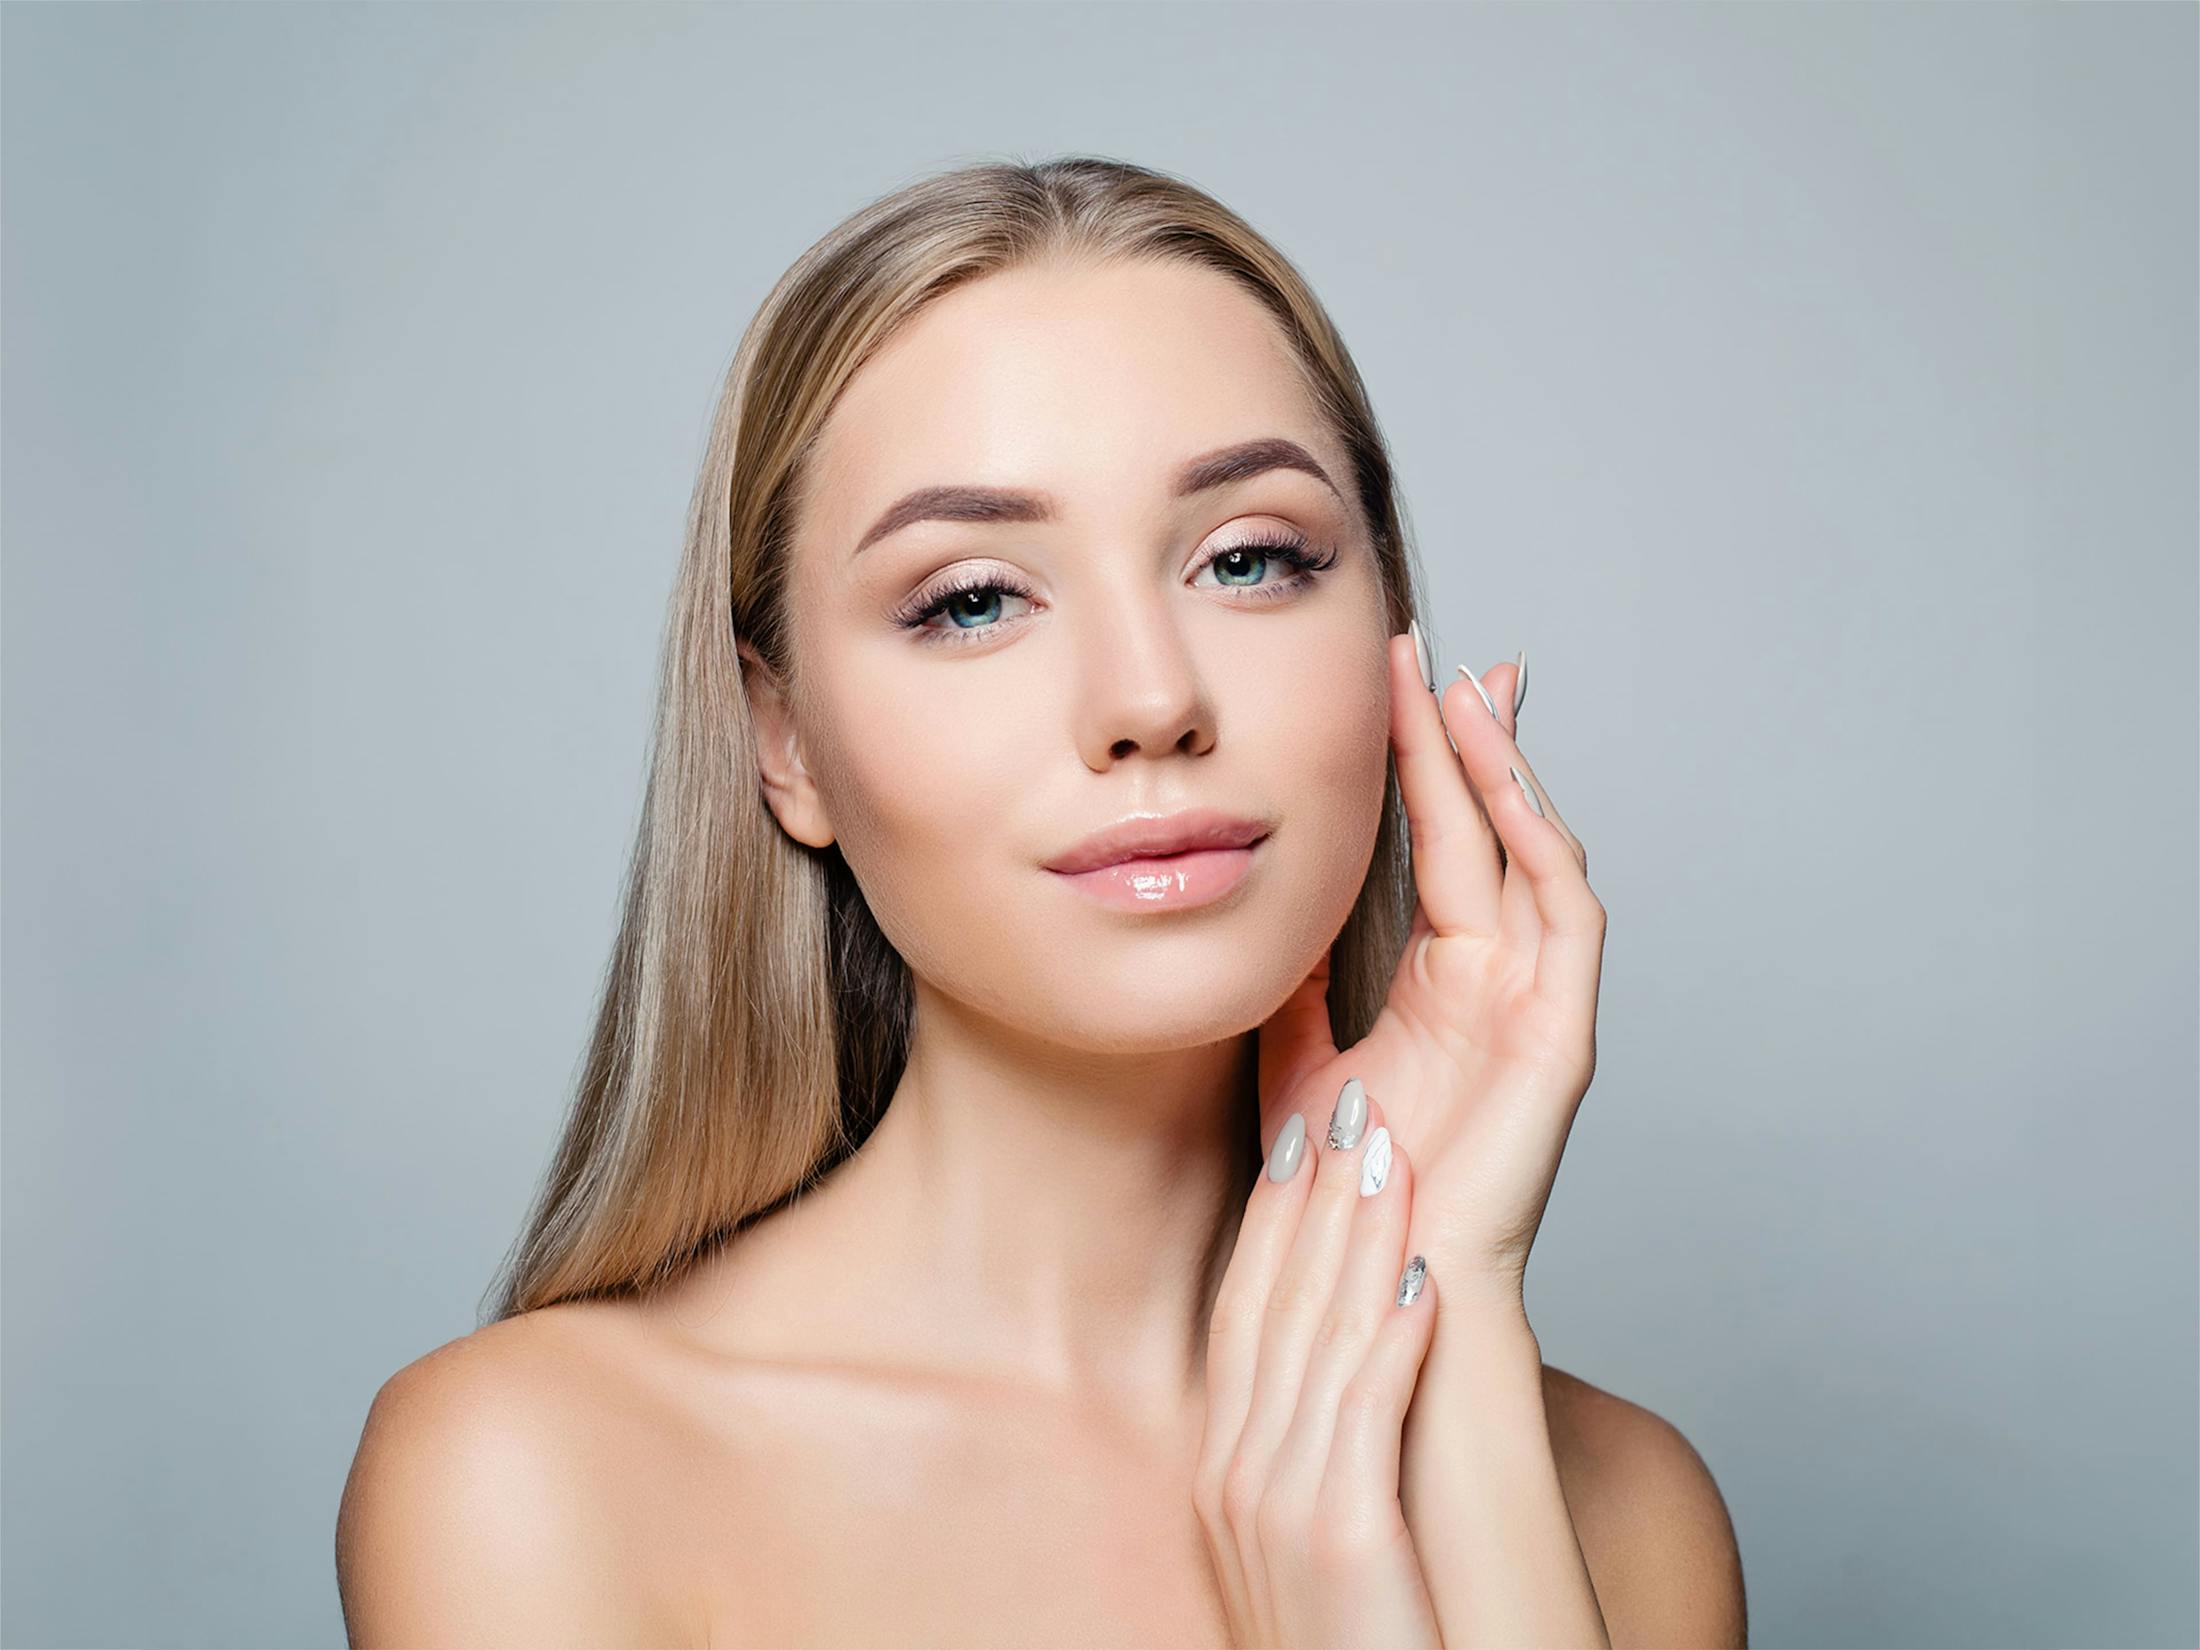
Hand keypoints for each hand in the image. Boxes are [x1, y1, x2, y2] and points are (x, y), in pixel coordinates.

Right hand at [1195, 1081, 1443, 1648]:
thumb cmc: (1364, 1636)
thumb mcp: (1319, 1524)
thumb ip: (1317, 1437)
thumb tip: (1348, 1351)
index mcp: (1226, 1467)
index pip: (1244, 1311)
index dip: (1274, 1216)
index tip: (1303, 1131)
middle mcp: (1235, 1477)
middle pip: (1270, 1304)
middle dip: (1308, 1196)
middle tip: (1347, 1101)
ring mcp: (1277, 1511)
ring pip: (1314, 1342)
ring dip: (1354, 1238)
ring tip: (1391, 1154)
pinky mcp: (1338, 1542)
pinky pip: (1363, 1417)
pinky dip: (1392, 1338)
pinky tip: (1427, 1280)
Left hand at [1257, 634, 1605, 1311]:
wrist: (1365, 1282)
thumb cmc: (1336, 1189)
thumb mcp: (1292, 1058)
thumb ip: (1292, 983)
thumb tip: (1266, 904)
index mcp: (1442, 981)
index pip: (1437, 843)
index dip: (1421, 763)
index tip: (1395, 683)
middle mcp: (1496, 980)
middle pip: (1489, 832)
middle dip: (1466, 741)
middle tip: (1438, 658)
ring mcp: (1534, 1005)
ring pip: (1534, 858)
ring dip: (1506, 774)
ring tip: (1468, 695)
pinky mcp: (1561, 1039)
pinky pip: (1567, 920)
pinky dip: (1542, 846)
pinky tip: (1506, 786)